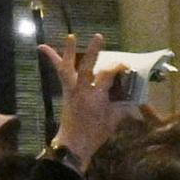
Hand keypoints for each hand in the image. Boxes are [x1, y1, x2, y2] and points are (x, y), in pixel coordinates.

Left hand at [40, 35, 128, 164]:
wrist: (73, 144)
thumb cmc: (95, 134)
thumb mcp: (113, 120)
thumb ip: (123, 107)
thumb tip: (135, 99)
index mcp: (96, 97)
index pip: (107, 75)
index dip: (118, 67)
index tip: (127, 66)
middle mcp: (82, 90)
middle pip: (87, 67)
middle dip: (93, 51)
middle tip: (99, 37)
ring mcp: (71, 90)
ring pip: (68, 67)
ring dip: (68, 51)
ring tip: (70, 36)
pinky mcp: (66, 91)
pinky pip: (60, 73)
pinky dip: (53, 59)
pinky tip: (43, 47)